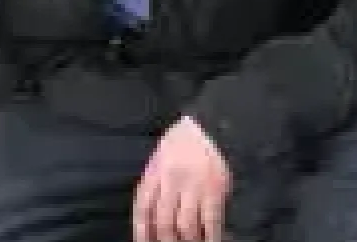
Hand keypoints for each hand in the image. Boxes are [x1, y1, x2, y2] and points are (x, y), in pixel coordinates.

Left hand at [133, 116, 230, 241]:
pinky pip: (210, 222)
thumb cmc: (182, 141)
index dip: (141, 229)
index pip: (143, 207)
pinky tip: (211, 241)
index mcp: (155, 172)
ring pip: (185, 225)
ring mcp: (193, 187)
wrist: (208, 125)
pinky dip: (210, 236)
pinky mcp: (214, 191)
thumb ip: (155, 182)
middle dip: (165, 239)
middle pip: (163, 221)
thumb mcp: (160, 157)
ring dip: (187, 240)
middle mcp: (171, 181)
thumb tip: (151, 213)